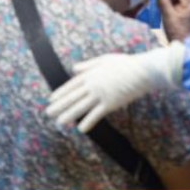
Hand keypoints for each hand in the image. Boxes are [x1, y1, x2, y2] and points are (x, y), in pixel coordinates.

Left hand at [46, 43, 184, 132]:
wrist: (142, 70)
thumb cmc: (125, 64)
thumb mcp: (105, 60)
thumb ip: (89, 65)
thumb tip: (74, 69)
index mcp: (92, 73)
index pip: (72, 85)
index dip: (61, 92)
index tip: (51, 99)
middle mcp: (93, 84)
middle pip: (73, 96)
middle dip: (59, 105)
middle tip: (47, 113)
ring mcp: (101, 94)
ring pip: (81, 106)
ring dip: (69, 114)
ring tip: (59, 122)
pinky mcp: (111, 103)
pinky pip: (96, 114)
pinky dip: (88, 122)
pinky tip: (80, 129)